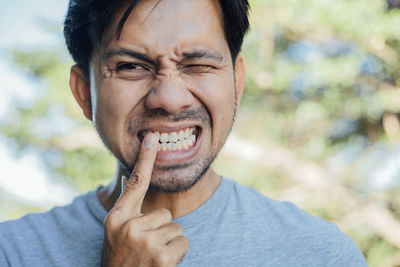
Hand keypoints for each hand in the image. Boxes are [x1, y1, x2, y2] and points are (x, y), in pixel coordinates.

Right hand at [102, 133, 188, 266]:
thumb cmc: (121, 258)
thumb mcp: (116, 231)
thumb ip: (128, 206)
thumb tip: (133, 176)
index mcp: (117, 218)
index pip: (135, 183)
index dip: (145, 159)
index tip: (152, 137)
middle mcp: (130, 227)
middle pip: (166, 214)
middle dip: (162, 230)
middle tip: (146, 247)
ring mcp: (146, 242)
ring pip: (177, 229)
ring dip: (169, 243)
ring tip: (152, 256)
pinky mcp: (162, 257)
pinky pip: (184, 243)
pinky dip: (178, 255)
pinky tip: (162, 264)